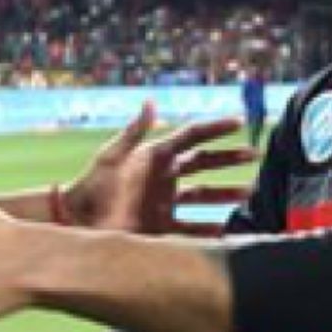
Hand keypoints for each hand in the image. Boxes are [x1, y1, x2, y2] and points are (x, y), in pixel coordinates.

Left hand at [59, 102, 253, 236]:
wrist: (76, 223)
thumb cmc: (90, 188)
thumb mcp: (111, 158)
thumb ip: (133, 133)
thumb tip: (150, 103)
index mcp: (153, 157)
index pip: (190, 137)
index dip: (214, 129)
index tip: (239, 121)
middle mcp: (163, 179)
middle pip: (204, 165)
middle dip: (230, 160)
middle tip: (255, 156)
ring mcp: (164, 203)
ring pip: (205, 196)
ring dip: (228, 194)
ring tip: (251, 193)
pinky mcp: (161, 228)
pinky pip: (193, 228)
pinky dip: (212, 228)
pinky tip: (230, 228)